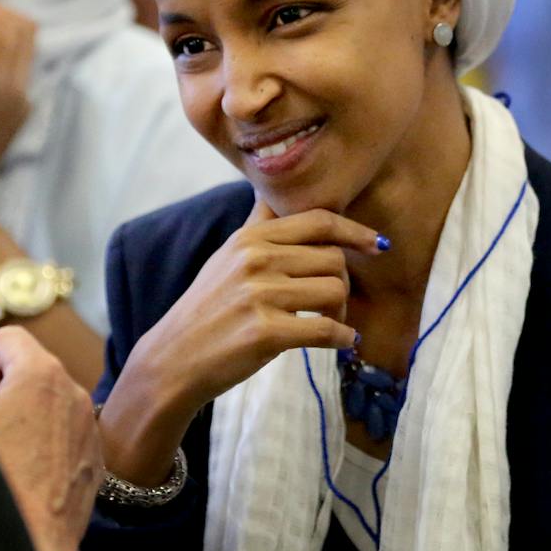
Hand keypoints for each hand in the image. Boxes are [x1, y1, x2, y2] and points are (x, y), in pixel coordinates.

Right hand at [0, 328, 102, 550]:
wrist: (30, 547)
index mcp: (42, 375)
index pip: (7, 339)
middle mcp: (74, 393)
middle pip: (29, 367)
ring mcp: (89, 428)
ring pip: (48, 402)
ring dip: (17, 412)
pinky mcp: (94, 461)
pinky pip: (64, 434)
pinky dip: (39, 439)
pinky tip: (16, 468)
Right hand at [137, 203, 378, 407]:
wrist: (173, 359)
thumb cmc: (207, 309)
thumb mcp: (226, 256)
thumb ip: (257, 225)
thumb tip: (272, 190)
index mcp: (251, 238)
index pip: (318, 221)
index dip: (354, 231)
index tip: (378, 243)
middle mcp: (255, 259)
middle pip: (333, 259)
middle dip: (342, 284)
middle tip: (332, 306)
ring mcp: (260, 295)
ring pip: (335, 291)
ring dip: (342, 314)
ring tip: (328, 325)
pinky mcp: (265, 332)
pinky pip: (326, 330)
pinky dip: (342, 339)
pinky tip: (342, 344)